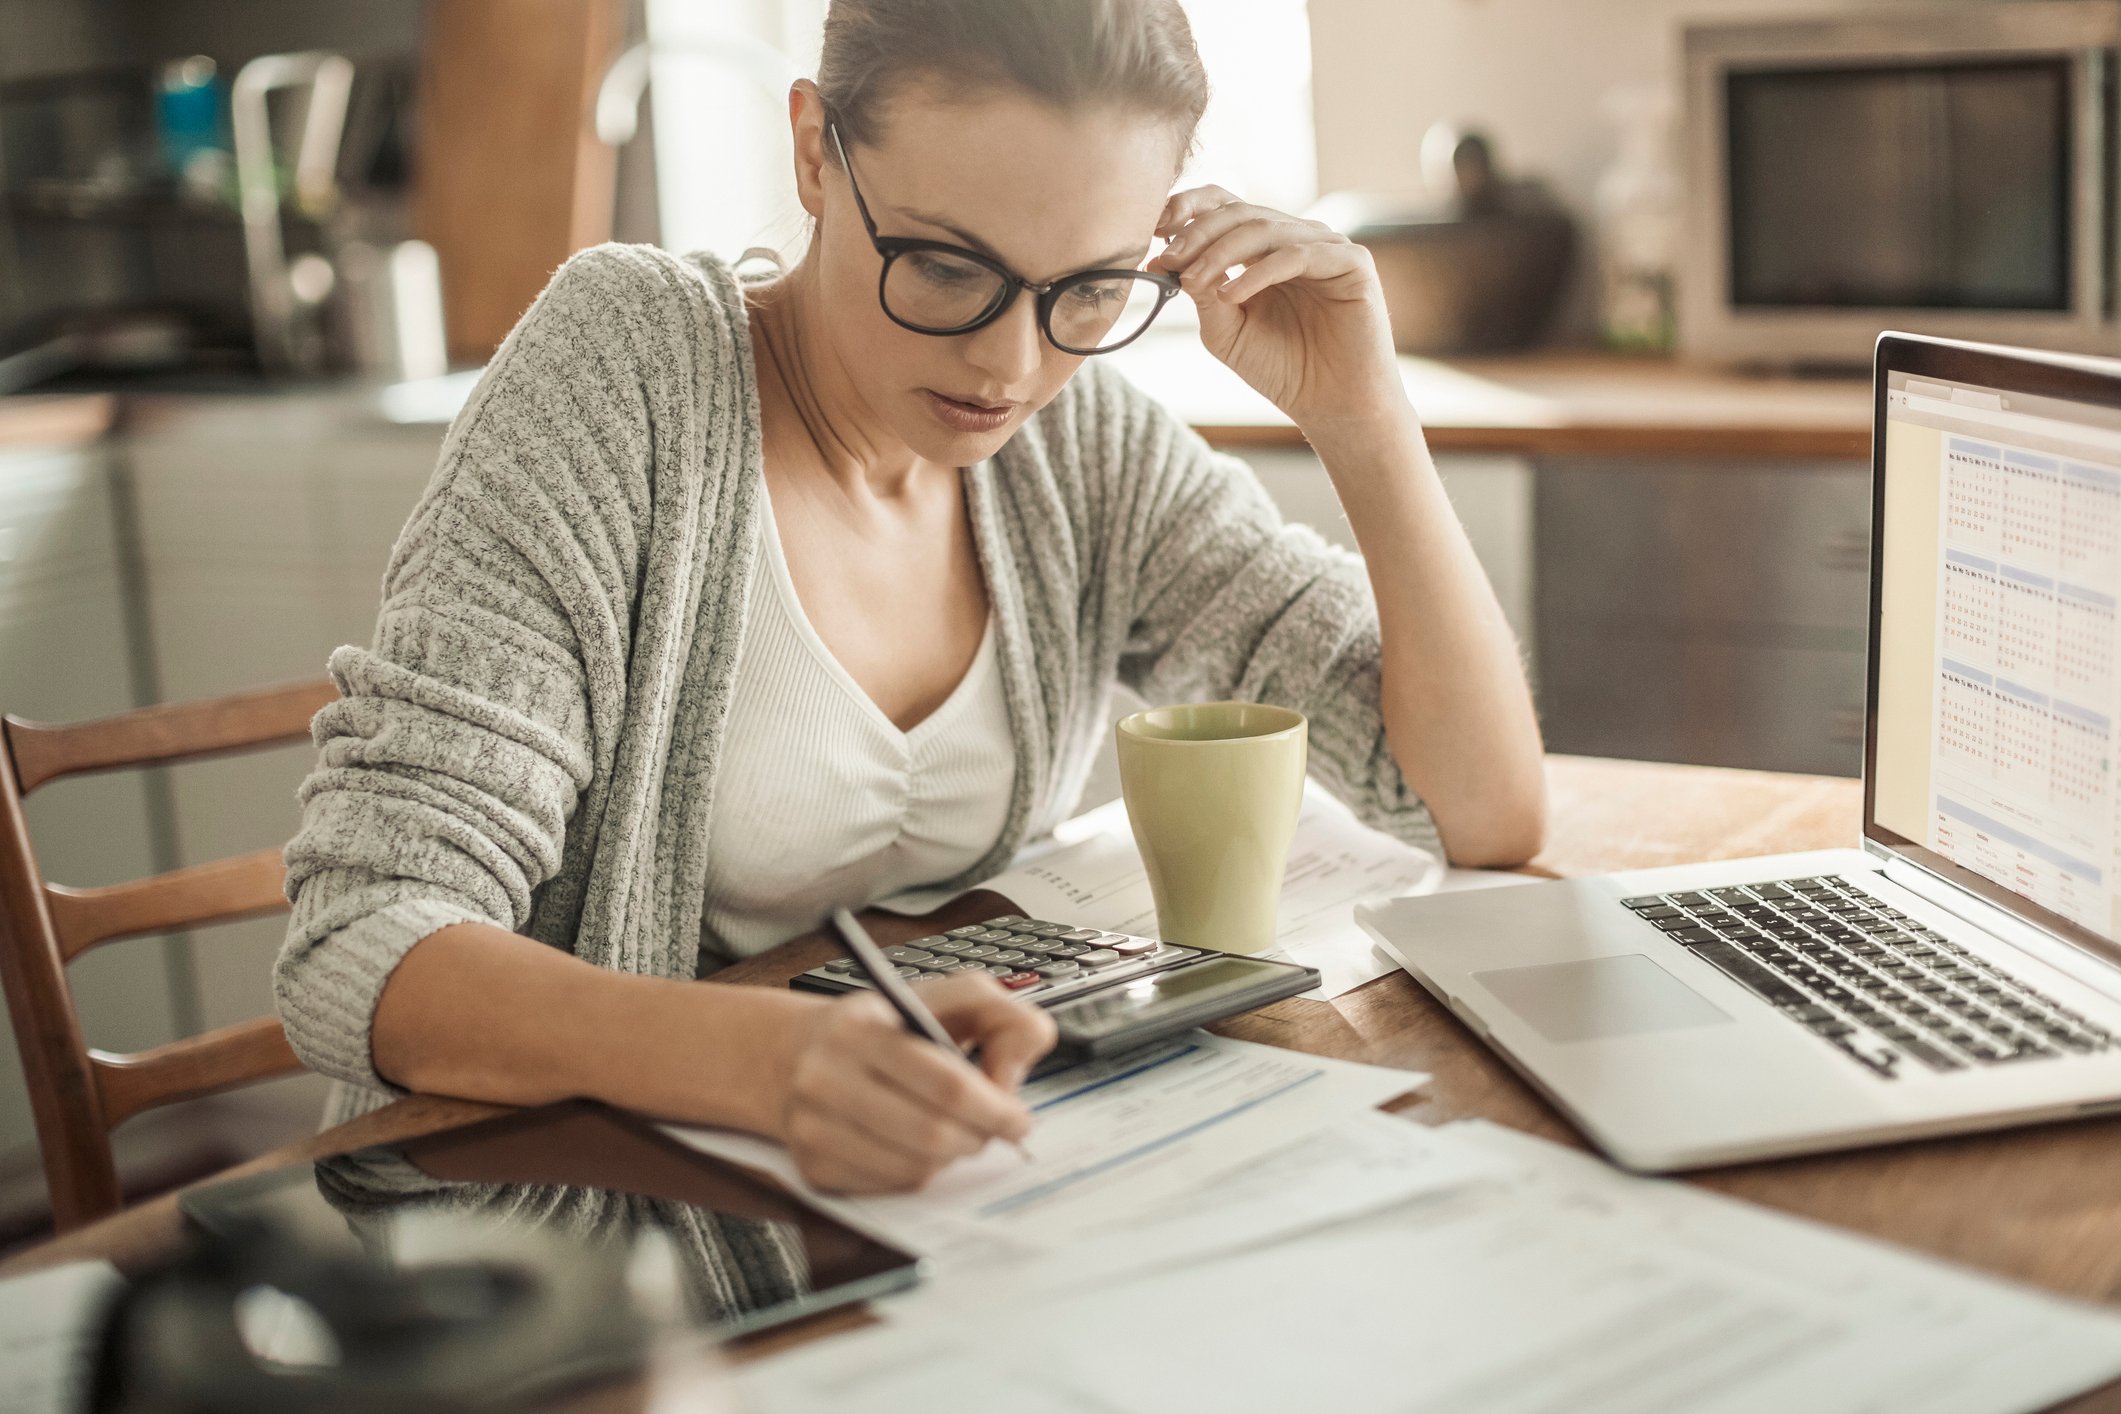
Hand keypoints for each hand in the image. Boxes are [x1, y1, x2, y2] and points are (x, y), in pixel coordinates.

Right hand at [774, 974, 1056, 1193]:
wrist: (796, 1053)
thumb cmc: (886, 1026)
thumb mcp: (950, 996)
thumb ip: (1004, 1018)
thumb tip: (1010, 1079)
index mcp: (861, 1028)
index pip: (946, 1084)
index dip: (995, 1109)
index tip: (1017, 1119)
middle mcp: (825, 1077)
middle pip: (931, 1134)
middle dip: (976, 1137)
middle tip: (990, 1129)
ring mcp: (812, 1128)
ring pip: (913, 1169)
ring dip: (949, 1157)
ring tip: (951, 1130)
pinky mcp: (812, 1168)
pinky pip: (890, 1187)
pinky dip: (916, 1171)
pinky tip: (914, 1144)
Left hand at [1152, 186, 1407, 430]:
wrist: (1331, 407)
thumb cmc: (1282, 370)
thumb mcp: (1226, 331)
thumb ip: (1201, 293)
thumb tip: (1170, 256)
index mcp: (1263, 250)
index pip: (1224, 206)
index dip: (1188, 208)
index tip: (1154, 231)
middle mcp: (1294, 240)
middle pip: (1239, 212)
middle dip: (1197, 233)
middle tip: (1168, 258)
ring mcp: (1325, 247)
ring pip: (1263, 229)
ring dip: (1220, 252)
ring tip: (1193, 280)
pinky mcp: (1351, 262)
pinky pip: (1296, 254)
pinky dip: (1258, 273)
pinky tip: (1231, 295)